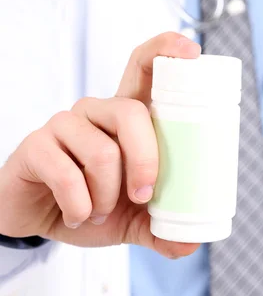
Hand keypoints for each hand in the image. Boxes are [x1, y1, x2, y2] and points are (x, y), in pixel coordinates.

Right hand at [0, 32, 200, 257]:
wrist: (38, 219)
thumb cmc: (88, 203)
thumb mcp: (130, 219)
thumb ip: (160, 227)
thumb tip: (191, 244)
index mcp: (125, 118)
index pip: (143, 68)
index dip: (166, 52)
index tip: (192, 51)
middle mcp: (96, 112)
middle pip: (132, 113)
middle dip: (146, 163)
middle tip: (143, 197)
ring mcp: (64, 124)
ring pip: (103, 152)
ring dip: (107, 196)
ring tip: (99, 210)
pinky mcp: (37, 144)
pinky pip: (68, 175)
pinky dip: (80, 206)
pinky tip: (76, 214)